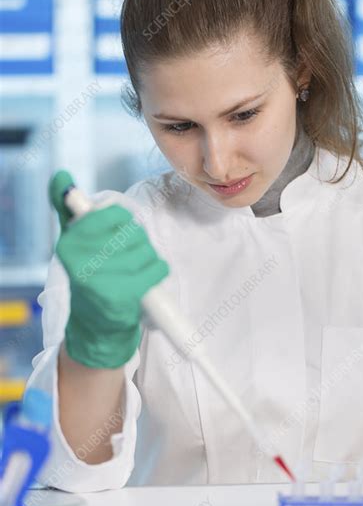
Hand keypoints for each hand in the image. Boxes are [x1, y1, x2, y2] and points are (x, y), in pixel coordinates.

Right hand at [50, 172, 168, 367]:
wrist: (94, 327)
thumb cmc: (89, 278)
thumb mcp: (75, 242)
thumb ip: (69, 209)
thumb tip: (62, 177)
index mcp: (69, 242)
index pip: (115, 214)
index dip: (124, 225)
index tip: (116, 238)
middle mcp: (80, 260)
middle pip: (133, 232)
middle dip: (137, 244)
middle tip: (124, 261)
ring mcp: (100, 279)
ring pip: (146, 250)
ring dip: (147, 260)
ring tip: (132, 274)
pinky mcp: (121, 296)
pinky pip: (156, 268)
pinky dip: (157, 272)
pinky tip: (145, 282)